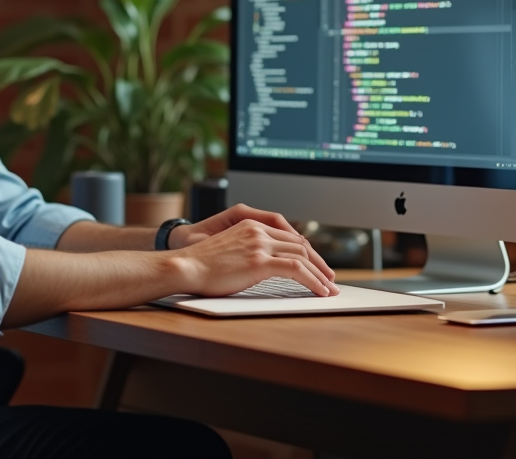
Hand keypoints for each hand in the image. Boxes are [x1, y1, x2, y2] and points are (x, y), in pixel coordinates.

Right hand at [175, 218, 340, 297]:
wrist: (186, 266)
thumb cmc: (201, 265)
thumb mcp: (229, 251)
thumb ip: (249, 253)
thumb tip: (264, 268)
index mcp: (250, 225)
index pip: (289, 237)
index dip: (307, 253)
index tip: (315, 266)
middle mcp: (258, 231)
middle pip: (300, 245)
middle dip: (319, 263)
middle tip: (329, 278)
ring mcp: (260, 244)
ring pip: (302, 257)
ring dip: (320, 274)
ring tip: (329, 289)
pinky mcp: (260, 261)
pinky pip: (297, 270)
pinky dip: (313, 281)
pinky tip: (320, 291)